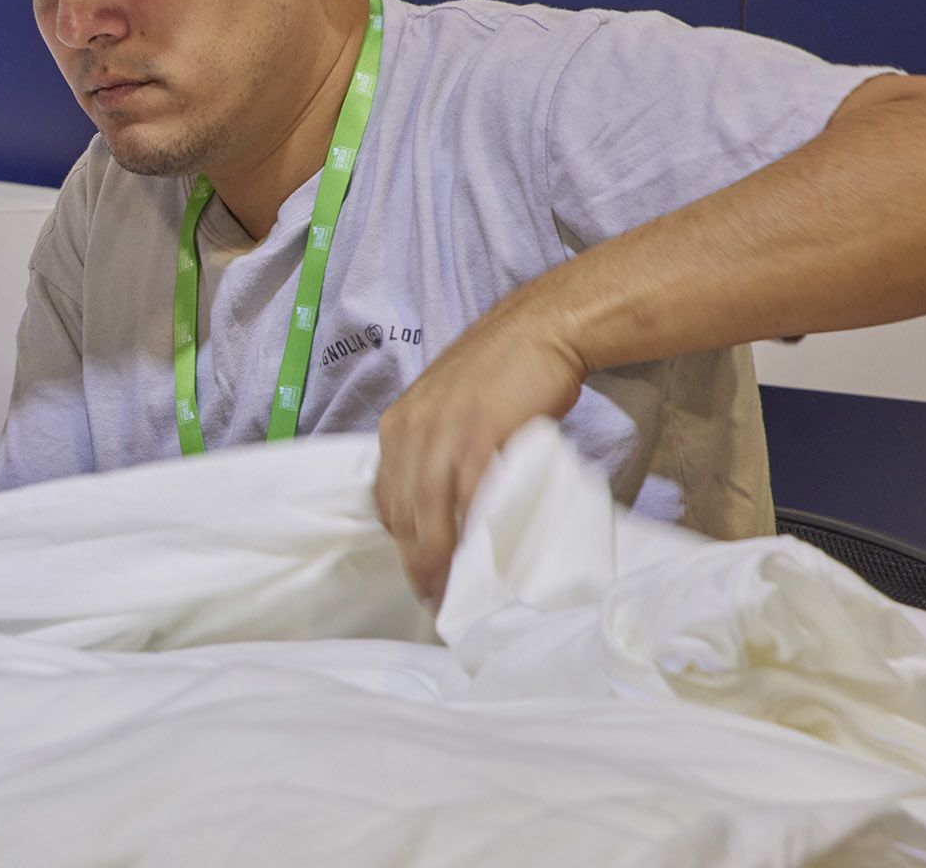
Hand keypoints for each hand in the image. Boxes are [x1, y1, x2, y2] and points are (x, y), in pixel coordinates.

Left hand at [374, 308, 585, 607]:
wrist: (540, 329)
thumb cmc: (503, 371)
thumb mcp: (451, 409)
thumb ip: (440, 448)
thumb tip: (449, 500)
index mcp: (398, 425)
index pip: (384, 496)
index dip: (400, 538)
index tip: (417, 570)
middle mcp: (409, 430)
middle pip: (399, 511)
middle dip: (413, 560)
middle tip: (433, 597)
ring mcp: (440, 434)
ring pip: (424, 513)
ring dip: (434, 559)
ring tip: (449, 593)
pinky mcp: (477, 437)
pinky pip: (464, 498)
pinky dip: (467, 535)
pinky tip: (475, 560)